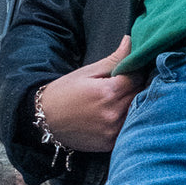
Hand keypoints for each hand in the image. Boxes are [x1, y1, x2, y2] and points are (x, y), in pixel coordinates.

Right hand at [36, 36, 145, 153]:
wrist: (44, 121)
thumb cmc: (64, 93)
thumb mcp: (87, 72)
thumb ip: (114, 60)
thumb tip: (132, 42)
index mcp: (107, 92)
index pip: (138, 78)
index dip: (139, 71)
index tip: (136, 68)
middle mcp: (113, 113)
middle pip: (141, 95)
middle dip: (140, 86)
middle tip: (132, 81)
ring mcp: (113, 130)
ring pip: (139, 112)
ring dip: (138, 103)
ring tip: (126, 96)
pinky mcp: (111, 143)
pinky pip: (130, 128)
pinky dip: (130, 120)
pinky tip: (120, 113)